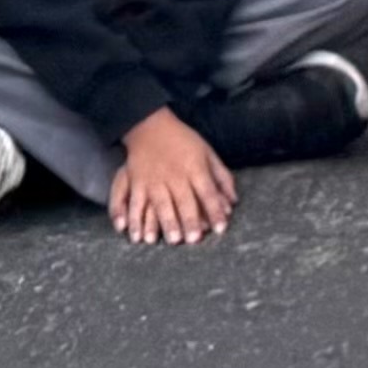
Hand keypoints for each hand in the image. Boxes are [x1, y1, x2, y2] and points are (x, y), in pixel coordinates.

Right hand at [105, 112, 236, 246]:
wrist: (150, 126)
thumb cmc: (184, 141)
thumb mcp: (208, 153)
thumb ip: (221, 177)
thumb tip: (233, 201)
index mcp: (195, 168)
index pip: (208, 192)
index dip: (215, 210)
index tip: (221, 228)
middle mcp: (175, 175)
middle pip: (184, 200)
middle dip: (190, 220)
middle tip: (194, 240)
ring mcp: (154, 180)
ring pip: (160, 204)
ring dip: (166, 223)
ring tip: (172, 240)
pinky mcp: (136, 182)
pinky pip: (134, 204)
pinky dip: (134, 220)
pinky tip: (136, 236)